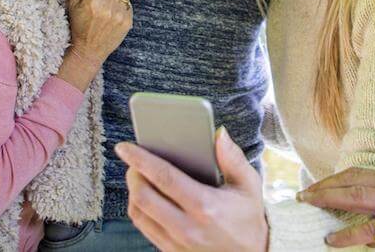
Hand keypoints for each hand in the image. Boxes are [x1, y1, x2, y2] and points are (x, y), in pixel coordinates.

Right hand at [67, 0, 132, 63]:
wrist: (89, 50)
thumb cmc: (79, 25)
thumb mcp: (73, 4)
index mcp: (93, 2)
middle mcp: (108, 8)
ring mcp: (120, 16)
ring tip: (108, 6)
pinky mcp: (128, 22)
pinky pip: (129, 5)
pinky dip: (123, 7)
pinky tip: (113, 14)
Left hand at [117, 126, 266, 251]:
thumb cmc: (249, 217)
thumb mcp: (249, 185)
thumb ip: (233, 158)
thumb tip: (218, 133)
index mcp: (206, 206)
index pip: (164, 177)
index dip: (141, 159)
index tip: (125, 147)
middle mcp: (188, 227)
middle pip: (143, 197)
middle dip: (133, 174)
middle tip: (133, 161)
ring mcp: (177, 243)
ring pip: (139, 214)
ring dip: (133, 192)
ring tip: (138, 176)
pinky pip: (144, 228)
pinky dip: (139, 209)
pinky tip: (145, 196)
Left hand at [297, 169, 374, 250]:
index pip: (359, 173)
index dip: (337, 178)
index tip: (320, 184)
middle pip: (351, 179)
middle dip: (325, 185)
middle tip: (304, 194)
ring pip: (355, 195)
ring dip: (328, 198)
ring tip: (309, 204)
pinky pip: (369, 228)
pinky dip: (347, 233)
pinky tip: (332, 239)